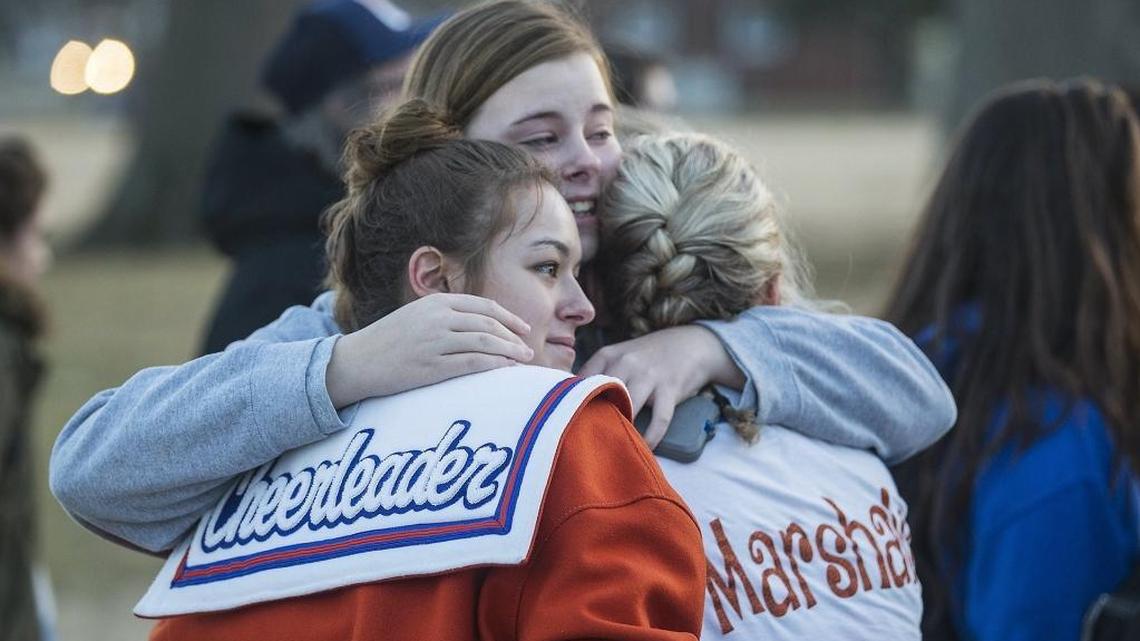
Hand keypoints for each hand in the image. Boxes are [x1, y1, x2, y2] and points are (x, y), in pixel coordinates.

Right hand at [326, 293, 532, 406]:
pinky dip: (494, 365)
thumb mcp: (417, 316)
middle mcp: (437, 318)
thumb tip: (481, 325)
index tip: (523, 328)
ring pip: (484, 343)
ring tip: (524, 360)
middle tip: (529, 348)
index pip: (483, 306)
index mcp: (435, 302)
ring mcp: (434, 342)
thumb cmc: (388, 341)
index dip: (507, 317)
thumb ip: (445, 315)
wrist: (356, 361)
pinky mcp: (431, 366)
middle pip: (488, 324)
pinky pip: (472, 364)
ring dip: (509, 351)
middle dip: (513, 336)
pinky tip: (506, 370)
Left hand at [579, 325, 743, 448]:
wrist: (688, 344)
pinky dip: (652, 436)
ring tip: (613, 448)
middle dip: (594, 419)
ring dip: (622, 428)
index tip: (566, 422)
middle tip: (587, 442)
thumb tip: (567, 400)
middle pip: (602, 395)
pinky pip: (659, 418)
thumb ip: (596, 374)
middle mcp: (626, 363)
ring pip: (629, 406)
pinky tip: (646, 447)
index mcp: (608, 355)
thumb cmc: (647, 357)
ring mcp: (649, 375)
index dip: (572, 403)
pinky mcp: (670, 388)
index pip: (581, 381)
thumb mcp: (619, 355)